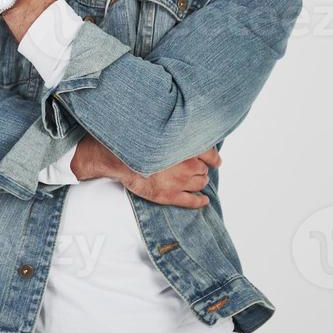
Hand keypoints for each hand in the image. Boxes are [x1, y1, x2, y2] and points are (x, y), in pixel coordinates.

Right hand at [70, 136, 219, 208]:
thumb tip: (188, 130)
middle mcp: (187, 165)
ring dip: (200, 181)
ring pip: (200, 183)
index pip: (210, 153)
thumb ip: (177, 132)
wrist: (118, 158)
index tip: (215, 160)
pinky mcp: (170, 196)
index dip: (213, 157)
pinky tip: (203, 200)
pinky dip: (200, 201)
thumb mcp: (160, 130)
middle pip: (203, 169)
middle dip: (200, 168)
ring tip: (196, 180)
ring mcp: (180, 182)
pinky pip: (192, 201)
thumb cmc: (136, 143)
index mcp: (187, 147)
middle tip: (194, 167)